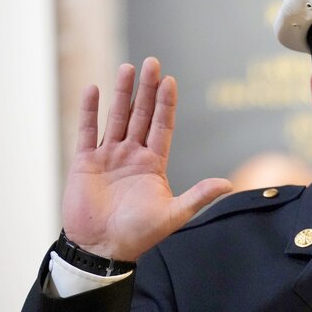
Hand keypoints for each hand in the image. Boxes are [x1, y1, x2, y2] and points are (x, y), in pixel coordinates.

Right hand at [61, 58, 232, 260]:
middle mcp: (131, 155)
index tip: (170, 81)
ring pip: (116, 117)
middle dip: (146, 90)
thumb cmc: (138, 234)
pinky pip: (87, 131)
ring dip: (120, 93)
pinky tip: (93, 89)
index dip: (166, 104)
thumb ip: (198, 196)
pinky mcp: (85, 162)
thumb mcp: (173, 215)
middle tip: (152, 62)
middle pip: (140, 115)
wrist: (103, 248)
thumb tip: (227, 183)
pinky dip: (89, 110)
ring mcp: (108, 156)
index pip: (162, 126)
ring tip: (127, 68)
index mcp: (153, 164)